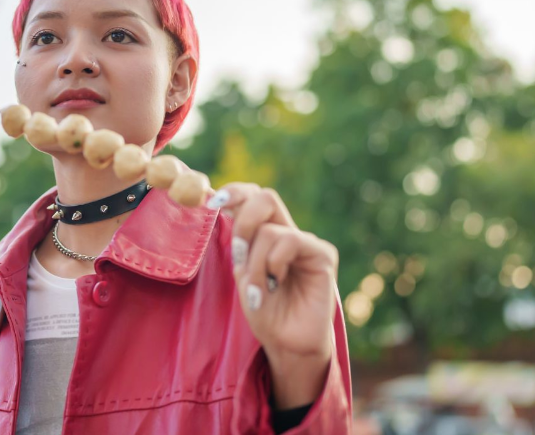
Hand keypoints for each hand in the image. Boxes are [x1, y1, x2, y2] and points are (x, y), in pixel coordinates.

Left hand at [209, 182, 338, 408]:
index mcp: (265, 234)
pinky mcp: (322, 255)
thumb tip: (222, 207)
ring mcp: (306, 242)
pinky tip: (277, 283)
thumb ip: (239, 244)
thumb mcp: (243, 274)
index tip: (211, 204)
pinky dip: (274, 263)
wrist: (286, 343)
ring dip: (255, 262)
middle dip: (244, 221)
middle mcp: (286, 233)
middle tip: (238, 252)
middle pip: (266, 197)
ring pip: (270, 230)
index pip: (253, 196)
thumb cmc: (265, 311)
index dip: (234, 192)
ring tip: (258, 289)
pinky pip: (290, 241)